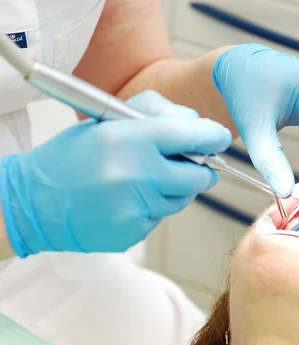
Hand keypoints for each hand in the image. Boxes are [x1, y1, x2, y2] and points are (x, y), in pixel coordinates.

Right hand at [0, 91, 231, 256]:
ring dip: (174, 189)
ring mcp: (135, 207)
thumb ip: (156, 113)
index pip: (193, 136)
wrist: (33, 202)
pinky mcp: (133, 231)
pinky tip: (127, 201)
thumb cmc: (72, 158)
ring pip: (182, 199)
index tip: (219, 138)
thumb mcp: (108, 120)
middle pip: (199, 176)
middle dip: (199, 170)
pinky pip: (161, 217)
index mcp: (130, 139)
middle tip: (189, 165)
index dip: (213, 137)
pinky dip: (153, 208)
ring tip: (141, 182)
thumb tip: (197, 124)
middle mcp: (136, 174)